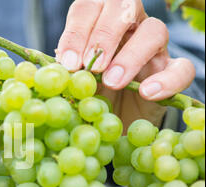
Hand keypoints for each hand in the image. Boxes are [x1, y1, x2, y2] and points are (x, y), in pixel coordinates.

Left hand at [56, 0, 195, 129]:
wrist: (109, 123)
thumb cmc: (88, 96)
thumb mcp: (72, 82)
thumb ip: (67, 70)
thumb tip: (57, 65)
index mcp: (97, 21)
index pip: (88, 8)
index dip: (77, 32)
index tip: (68, 62)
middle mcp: (128, 26)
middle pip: (123, 8)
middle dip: (104, 37)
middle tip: (90, 67)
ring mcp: (153, 47)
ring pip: (154, 30)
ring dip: (131, 55)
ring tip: (112, 82)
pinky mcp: (170, 72)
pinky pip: (182, 68)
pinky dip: (166, 80)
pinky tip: (147, 93)